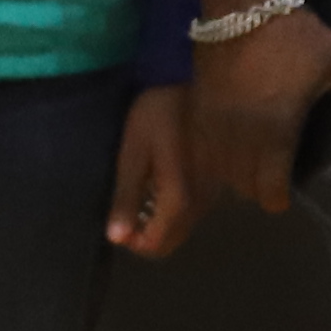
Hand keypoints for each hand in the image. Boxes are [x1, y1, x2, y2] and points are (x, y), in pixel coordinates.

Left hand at [108, 87, 195, 259]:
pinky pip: (189, 213)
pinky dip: (169, 210)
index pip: (153, 244)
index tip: (115, 218)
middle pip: (168, 242)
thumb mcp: (134, 152)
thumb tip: (116, 237)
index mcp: (178, 200)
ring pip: (179, 229)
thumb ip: (127, 196)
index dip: (129, 239)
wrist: (204, 86)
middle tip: (123, 208)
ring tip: (138, 192)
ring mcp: (211, 195)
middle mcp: (199, 205)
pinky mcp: (214, 184)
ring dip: (156, 222)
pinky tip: (157, 182)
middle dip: (142, 234)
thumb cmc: (162, 114)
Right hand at [187, 0, 330, 221]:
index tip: (285, 195)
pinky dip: (214, 152)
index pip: (268, 188)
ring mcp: (214, 122)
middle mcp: (239, 137)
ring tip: (249, 164)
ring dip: (232, 172)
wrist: (242, 7)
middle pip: (241, 183)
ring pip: (218, 167)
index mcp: (275, 132)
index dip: (278, 197)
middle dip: (256, 187)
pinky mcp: (197, 106)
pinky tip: (227, 145)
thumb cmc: (292, 37)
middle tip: (271, 178)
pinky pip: (202, 144)